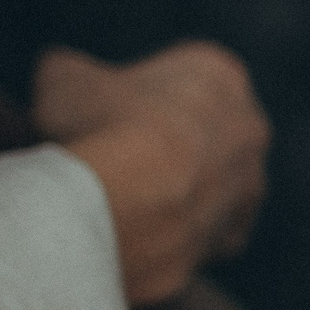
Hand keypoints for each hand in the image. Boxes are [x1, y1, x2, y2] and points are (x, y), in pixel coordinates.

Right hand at [32, 42, 269, 307]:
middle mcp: (249, 128)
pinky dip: (166, 236)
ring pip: (201, 186)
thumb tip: (60, 76)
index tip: (94, 111)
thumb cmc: (102, 123)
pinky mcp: (232, 237)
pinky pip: (196, 235)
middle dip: (153, 144)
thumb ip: (68, 71)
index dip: (127, 94)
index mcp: (218, 74)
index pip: (174, 78)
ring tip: (110, 198)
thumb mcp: (63, 77)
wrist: (135, 197)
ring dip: (164, 192)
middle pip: (194, 133)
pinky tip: (128, 234)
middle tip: (101, 155)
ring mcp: (248, 187)